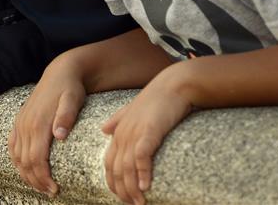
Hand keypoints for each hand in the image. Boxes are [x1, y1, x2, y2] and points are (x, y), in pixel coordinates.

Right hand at [9, 65, 85, 195]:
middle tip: (50, 192)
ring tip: (40, 186)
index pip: (36, 159)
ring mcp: (20, 123)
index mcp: (38, 123)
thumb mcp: (72, 99)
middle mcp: (26, 125)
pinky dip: (16, 162)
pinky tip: (25, 170)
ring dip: (26, 175)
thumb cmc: (69, 88)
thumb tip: (59, 135)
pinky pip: (12, 146)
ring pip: (17, 157)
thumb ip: (66, 117)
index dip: (43, 177)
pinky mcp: (19, 122)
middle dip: (36, 181)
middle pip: (25, 162)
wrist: (60, 72)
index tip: (54, 189)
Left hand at [102, 79, 190, 204]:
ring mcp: (134, 133)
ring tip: (140, 202)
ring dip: (133, 188)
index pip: (109, 164)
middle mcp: (122, 134)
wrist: (174, 85)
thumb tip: (103, 129)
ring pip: (127, 167)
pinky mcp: (149, 132)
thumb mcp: (132, 110)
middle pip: (116, 170)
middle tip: (134, 204)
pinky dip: (143, 173)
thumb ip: (117, 120)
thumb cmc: (157, 99)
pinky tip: (146, 186)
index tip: (123, 197)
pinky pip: (141, 156)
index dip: (114, 183)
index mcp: (118, 132)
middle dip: (123, 191)